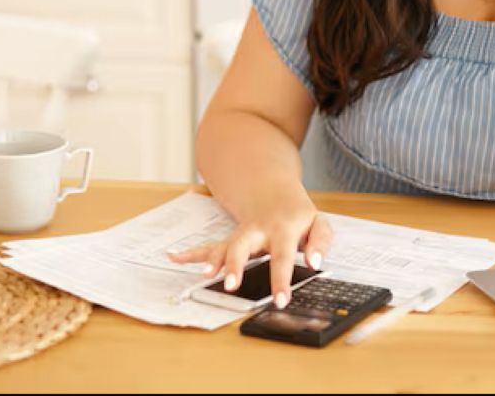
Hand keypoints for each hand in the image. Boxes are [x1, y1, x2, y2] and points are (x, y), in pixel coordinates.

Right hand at [166, 187, 331, 307]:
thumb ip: (320, 242)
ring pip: (223, 245)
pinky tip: (174, 257)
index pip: (282, 257)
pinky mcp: (230, 239)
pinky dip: (191, 253)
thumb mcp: (318, 224)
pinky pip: (209, 246)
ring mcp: (242, 234)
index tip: (280, 300)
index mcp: (283, 229)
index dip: (281, 279)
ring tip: (204, 276)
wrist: (276, 193)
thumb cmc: (299, 215)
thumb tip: (315, 262)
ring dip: (212, 261)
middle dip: (234, 265)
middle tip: (230, 285)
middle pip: (243, 246)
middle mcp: (258, 231)